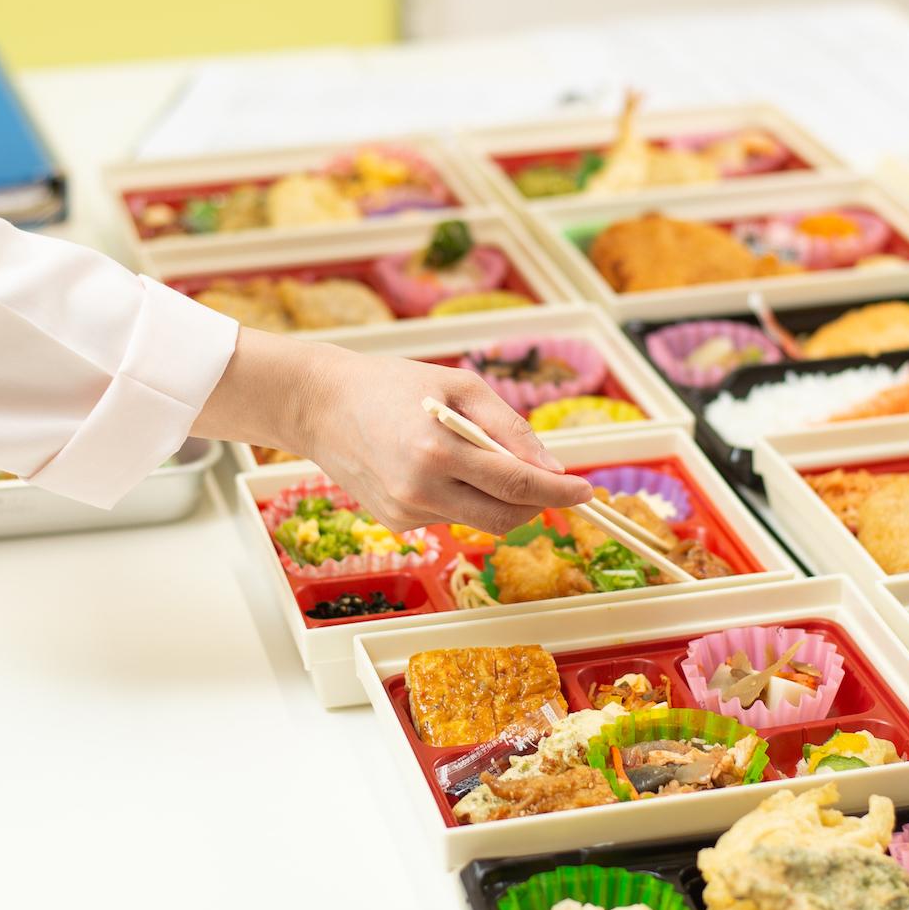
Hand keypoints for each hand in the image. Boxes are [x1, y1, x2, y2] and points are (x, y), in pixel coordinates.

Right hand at [193, 328, 592, 532]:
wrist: (321, 406)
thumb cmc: (393, 385)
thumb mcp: (459, 386)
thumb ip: (510, 427)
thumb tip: (552, 468)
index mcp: (438, 450)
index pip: (517, 485)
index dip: (559, 492)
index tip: (587, 492)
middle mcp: (421, 490)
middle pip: (506, 519)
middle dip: (537, 505)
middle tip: (552, 482)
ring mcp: (406, 513)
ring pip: (480, 521)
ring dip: (497, 498)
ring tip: (473, 455)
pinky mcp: (397, 524)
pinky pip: (451, 518)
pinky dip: (462, 498)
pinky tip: (435, 468)